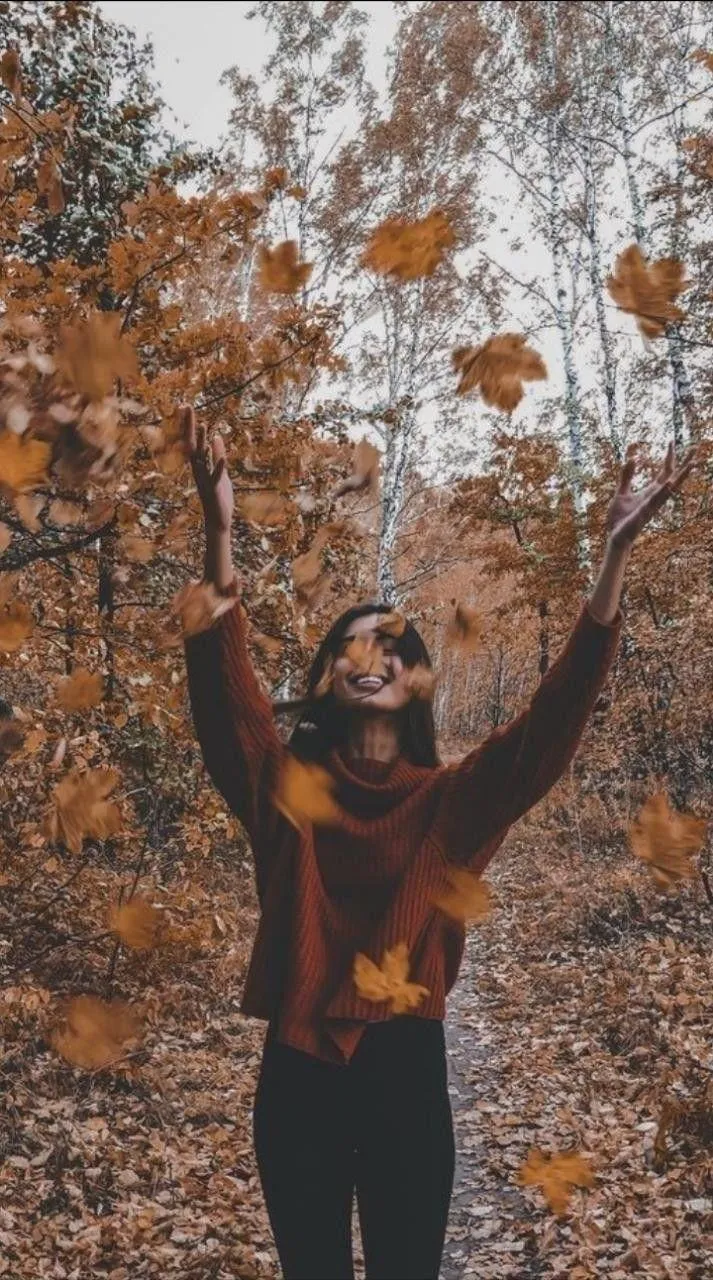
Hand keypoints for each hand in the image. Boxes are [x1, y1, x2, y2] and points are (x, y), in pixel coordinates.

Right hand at [181, 405, 233, 533]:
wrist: (218, 520)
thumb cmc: (219, 496)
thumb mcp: (221, 473)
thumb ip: (218, 455)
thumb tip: (217, 437)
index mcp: (200, 465)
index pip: (192, 441)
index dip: (190, 425)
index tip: (187, 407)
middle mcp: (198, 470)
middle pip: (192, 444)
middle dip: (190, 426)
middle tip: (188, 408)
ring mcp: (205, 479)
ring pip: (201, 459)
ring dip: (202, 443)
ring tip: (203, 426)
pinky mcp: (214, 490)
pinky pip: (216, 477)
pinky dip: (218, 468)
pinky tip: (223, 459)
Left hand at [605, 440, 697, 549]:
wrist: (615, 536)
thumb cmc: (620, 518)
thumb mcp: (621, 492)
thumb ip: (626, 476)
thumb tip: (632, 458)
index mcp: (651, 491)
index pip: (665, 471)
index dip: (669, 457)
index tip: (672, 441)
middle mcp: (656, 497)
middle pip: (674, 477)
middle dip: (684, 464)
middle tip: (694, 449)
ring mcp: (652, 505)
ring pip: (670, 488)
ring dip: (680, 477)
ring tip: (692, 465)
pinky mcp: (644, 512)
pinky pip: (655, 500)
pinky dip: (662, 491)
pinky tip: (670, 483)